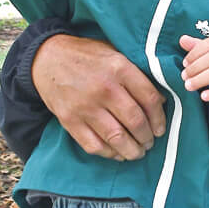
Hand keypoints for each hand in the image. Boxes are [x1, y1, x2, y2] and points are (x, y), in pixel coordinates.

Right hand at [32, 34, 165, 159]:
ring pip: (117, 138)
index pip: (149, 99)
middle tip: (150, 142)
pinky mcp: (69, 120)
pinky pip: (94, 145)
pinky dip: (109, 154)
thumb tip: (160, 100)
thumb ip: (136, 74)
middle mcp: (104, 88)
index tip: (161, 128)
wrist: (47, 58)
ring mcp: (85, 106)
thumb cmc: (87, 56)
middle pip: (135, 121)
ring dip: (132, 150)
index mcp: (119, 68)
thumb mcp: (115, 54)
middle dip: (147, 137)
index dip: (159, 118)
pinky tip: (117, 153)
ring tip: (138, 152)